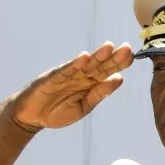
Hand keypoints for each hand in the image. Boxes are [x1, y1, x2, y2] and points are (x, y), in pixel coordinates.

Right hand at [9, 42, 133, 130]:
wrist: (31, 117)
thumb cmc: (57, 112)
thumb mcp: (84, 107)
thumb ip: (100, 93)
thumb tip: (120, 78)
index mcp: (89, 84)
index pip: (107, 72)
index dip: (119, 64)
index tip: (132, 57)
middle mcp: (79, 76)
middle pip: (98, 65)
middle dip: (112, 57)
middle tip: (127, 48)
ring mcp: (66, 76)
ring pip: (84, 65)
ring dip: (96, 56)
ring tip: (109, 47)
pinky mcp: (52, 78)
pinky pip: (65, 71)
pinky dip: (74, 64)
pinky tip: (84, 57)